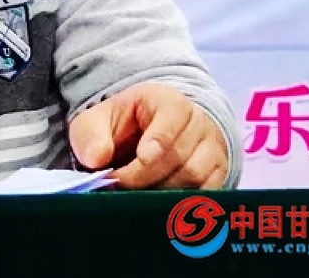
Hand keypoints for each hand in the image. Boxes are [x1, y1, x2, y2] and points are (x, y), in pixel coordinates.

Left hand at [68, 83, 228, 188]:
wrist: (143, 137)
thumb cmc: (119, 128)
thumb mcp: (95, 122)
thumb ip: (91, 136)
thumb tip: (97, 159)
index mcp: (167, 101)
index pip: (173, 116)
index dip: (159, 139)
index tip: (143, 157)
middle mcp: (197, 122)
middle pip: (181, 156)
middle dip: (147, 176)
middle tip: (119, 186)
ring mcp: (211, 149)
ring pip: (195, 177)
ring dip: (162, 192)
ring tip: (134, 196)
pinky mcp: (218, 175)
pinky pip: (207, 194)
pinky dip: (182, 204)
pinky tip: (157, 206)